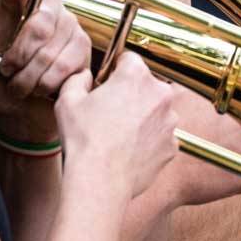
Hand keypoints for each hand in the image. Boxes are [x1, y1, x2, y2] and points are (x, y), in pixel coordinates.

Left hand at [0, 0, 91, 132]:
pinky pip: (62, 65)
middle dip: (19, 54)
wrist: (20, 112)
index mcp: (20, 5)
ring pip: (49, 47)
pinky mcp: (83, 51)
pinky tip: (38, 89)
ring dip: (27, 74)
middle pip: (39, 22)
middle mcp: (49, 10)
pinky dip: (43, 83)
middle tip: (6, 69)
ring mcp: (70, 29)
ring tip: (19, 82)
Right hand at [55, 54, 179, 200]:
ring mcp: (170, 121)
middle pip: (145, 85)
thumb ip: (78, 79)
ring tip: (118, 134)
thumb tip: (85, 77)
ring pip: (155, 111)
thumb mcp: (67, 100)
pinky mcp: (172, 145)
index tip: (107, 84)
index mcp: (136, 75)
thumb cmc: (84, 140)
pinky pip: (160, 136)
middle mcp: (160, 94)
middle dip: (131, 94)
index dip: (115, 71)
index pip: (129, 59)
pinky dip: (149, 140)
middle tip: (110, 112)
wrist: (100, 180)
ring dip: (142, 117)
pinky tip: (129, 149)